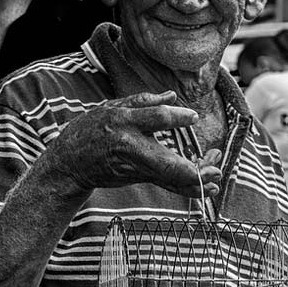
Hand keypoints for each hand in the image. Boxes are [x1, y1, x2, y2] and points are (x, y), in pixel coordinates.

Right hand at [45, 90, 222, 197]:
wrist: (70, 164)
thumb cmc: (90, 130)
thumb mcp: (111, 107)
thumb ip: (143, 101)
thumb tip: (172, 97)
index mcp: (125, 122)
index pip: (156, 118)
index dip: (177, 118)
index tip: (193, 117)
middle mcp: (132, 147)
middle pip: (167, 162)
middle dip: (194, 169)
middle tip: (216, 163)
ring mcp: (137, 167)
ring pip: (171, 179)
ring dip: (198, 181)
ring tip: (217, 176)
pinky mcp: (141, 178)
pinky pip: (169, 185)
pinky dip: (190, 189)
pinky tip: (208, 188)